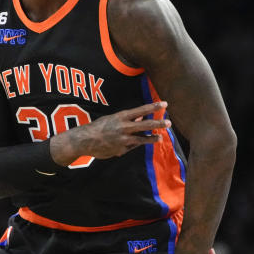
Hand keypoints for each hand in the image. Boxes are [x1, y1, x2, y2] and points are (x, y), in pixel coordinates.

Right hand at [51, 102, 167, 165]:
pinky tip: (134, 143)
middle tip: (169, 122)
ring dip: (153, 138)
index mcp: (121, 117)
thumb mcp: (112, 119)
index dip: (153, 107)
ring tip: (160, 137)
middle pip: (145, 124)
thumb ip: (127, 119)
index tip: (165, 104)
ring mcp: (123, 139)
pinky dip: (134, 144)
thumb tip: (141, 118)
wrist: (84, 141)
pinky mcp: (121, 150)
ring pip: (142, 139)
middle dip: (158, 123)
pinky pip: (132, 147)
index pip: (141, 110)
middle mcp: (124, 127)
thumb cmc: (98, 127)